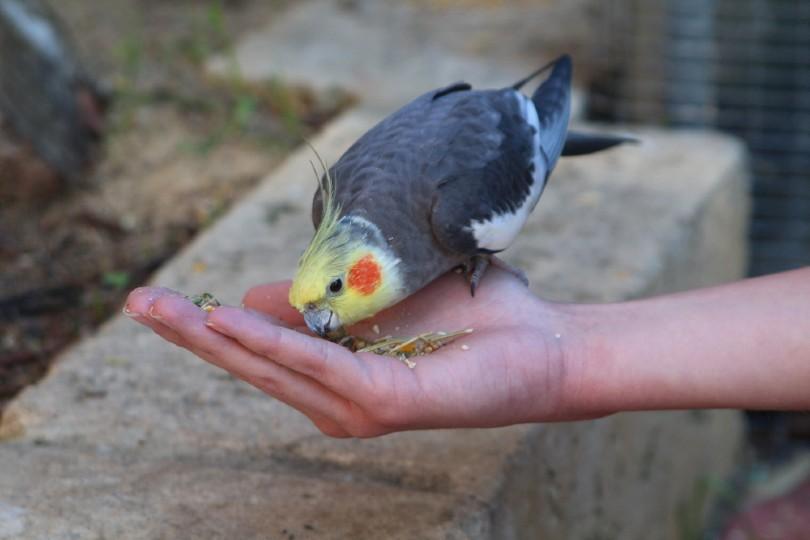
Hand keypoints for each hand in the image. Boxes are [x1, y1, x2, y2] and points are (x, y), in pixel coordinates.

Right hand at [124, 269, 587, 437]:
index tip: (157, 300)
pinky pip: (316, 367)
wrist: (536, 341)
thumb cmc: (467, 315)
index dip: (205, 324)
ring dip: (215, 336)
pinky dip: (271, 343)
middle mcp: (335, 397)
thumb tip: (251, 295)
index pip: (257, 349)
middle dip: (190, 333)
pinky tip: (228, 320)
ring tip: (163, 309)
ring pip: (272, 366)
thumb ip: (315, 302)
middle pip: (250, 362)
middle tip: (136, 302)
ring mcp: (356, 405)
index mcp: (333, 372)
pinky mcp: (383, 403)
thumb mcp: (375, 297)